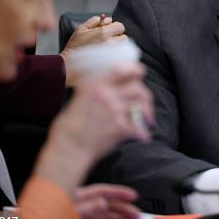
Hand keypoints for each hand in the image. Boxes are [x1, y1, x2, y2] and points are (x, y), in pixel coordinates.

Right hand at [35, 62, 153, 194]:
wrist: (68, 149)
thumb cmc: (68, 128)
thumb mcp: (77, 99)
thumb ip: (92, 91)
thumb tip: (104, 86)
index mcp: (95, 85)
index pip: (122, 69)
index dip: (135, 69)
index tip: (139, 72)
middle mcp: (107, 94)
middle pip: (137, 87)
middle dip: (146, 95)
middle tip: (147, 102)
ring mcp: (115, 110)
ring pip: (141, 105)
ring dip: (148, 113)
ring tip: (149, 120)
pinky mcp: (120, 127)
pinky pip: (139, 126)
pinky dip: (143, 133)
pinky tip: (143, 137)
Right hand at [61, 15, 126, 86]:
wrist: (70, 64)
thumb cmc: (75, 45)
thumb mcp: (82, 28)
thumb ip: (95, 20)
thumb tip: (107, 19)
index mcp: (103, 33)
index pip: (120, 26)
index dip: (114, 27)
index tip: (108, 31)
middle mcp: (110, 43)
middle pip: (124, 37)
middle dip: (117, 37)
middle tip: (108, 40)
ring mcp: (112, 54)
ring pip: (123, 48)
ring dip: (118, 46)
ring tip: (107, 48)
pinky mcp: (112, 63)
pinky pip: (121, 57)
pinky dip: (117, 55)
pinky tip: (108, 56)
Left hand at [74, 184, 141, 218]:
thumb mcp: (73, 212)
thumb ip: (87, 208)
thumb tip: (103, 203)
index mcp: (78, 198)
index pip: (103, 192)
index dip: (119, 192)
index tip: (133, 195)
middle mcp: (84, 208)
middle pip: (108, 206)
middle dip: (125, 209)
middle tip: (138, 214)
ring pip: (109, 218)